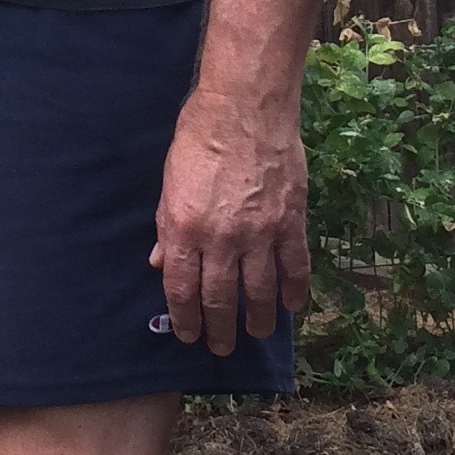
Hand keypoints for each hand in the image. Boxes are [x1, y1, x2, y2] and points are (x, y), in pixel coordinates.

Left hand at [151, 80, 312, 355]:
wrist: (244, 108)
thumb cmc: (198, 138)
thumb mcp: (169, 182)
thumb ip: (166, 227)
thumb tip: (159, 263)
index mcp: (183, 229)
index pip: (181, 289)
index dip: (185, 318)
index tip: (188, 335)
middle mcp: (220, 238)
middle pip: (220, 298)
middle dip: (219, 329)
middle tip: (221, 347)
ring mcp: (259, 233)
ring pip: (260, 292)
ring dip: (259, 320)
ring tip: (256, 334)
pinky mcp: (291, 221)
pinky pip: (295, 266)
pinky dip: (295, 290)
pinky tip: (292, 305)